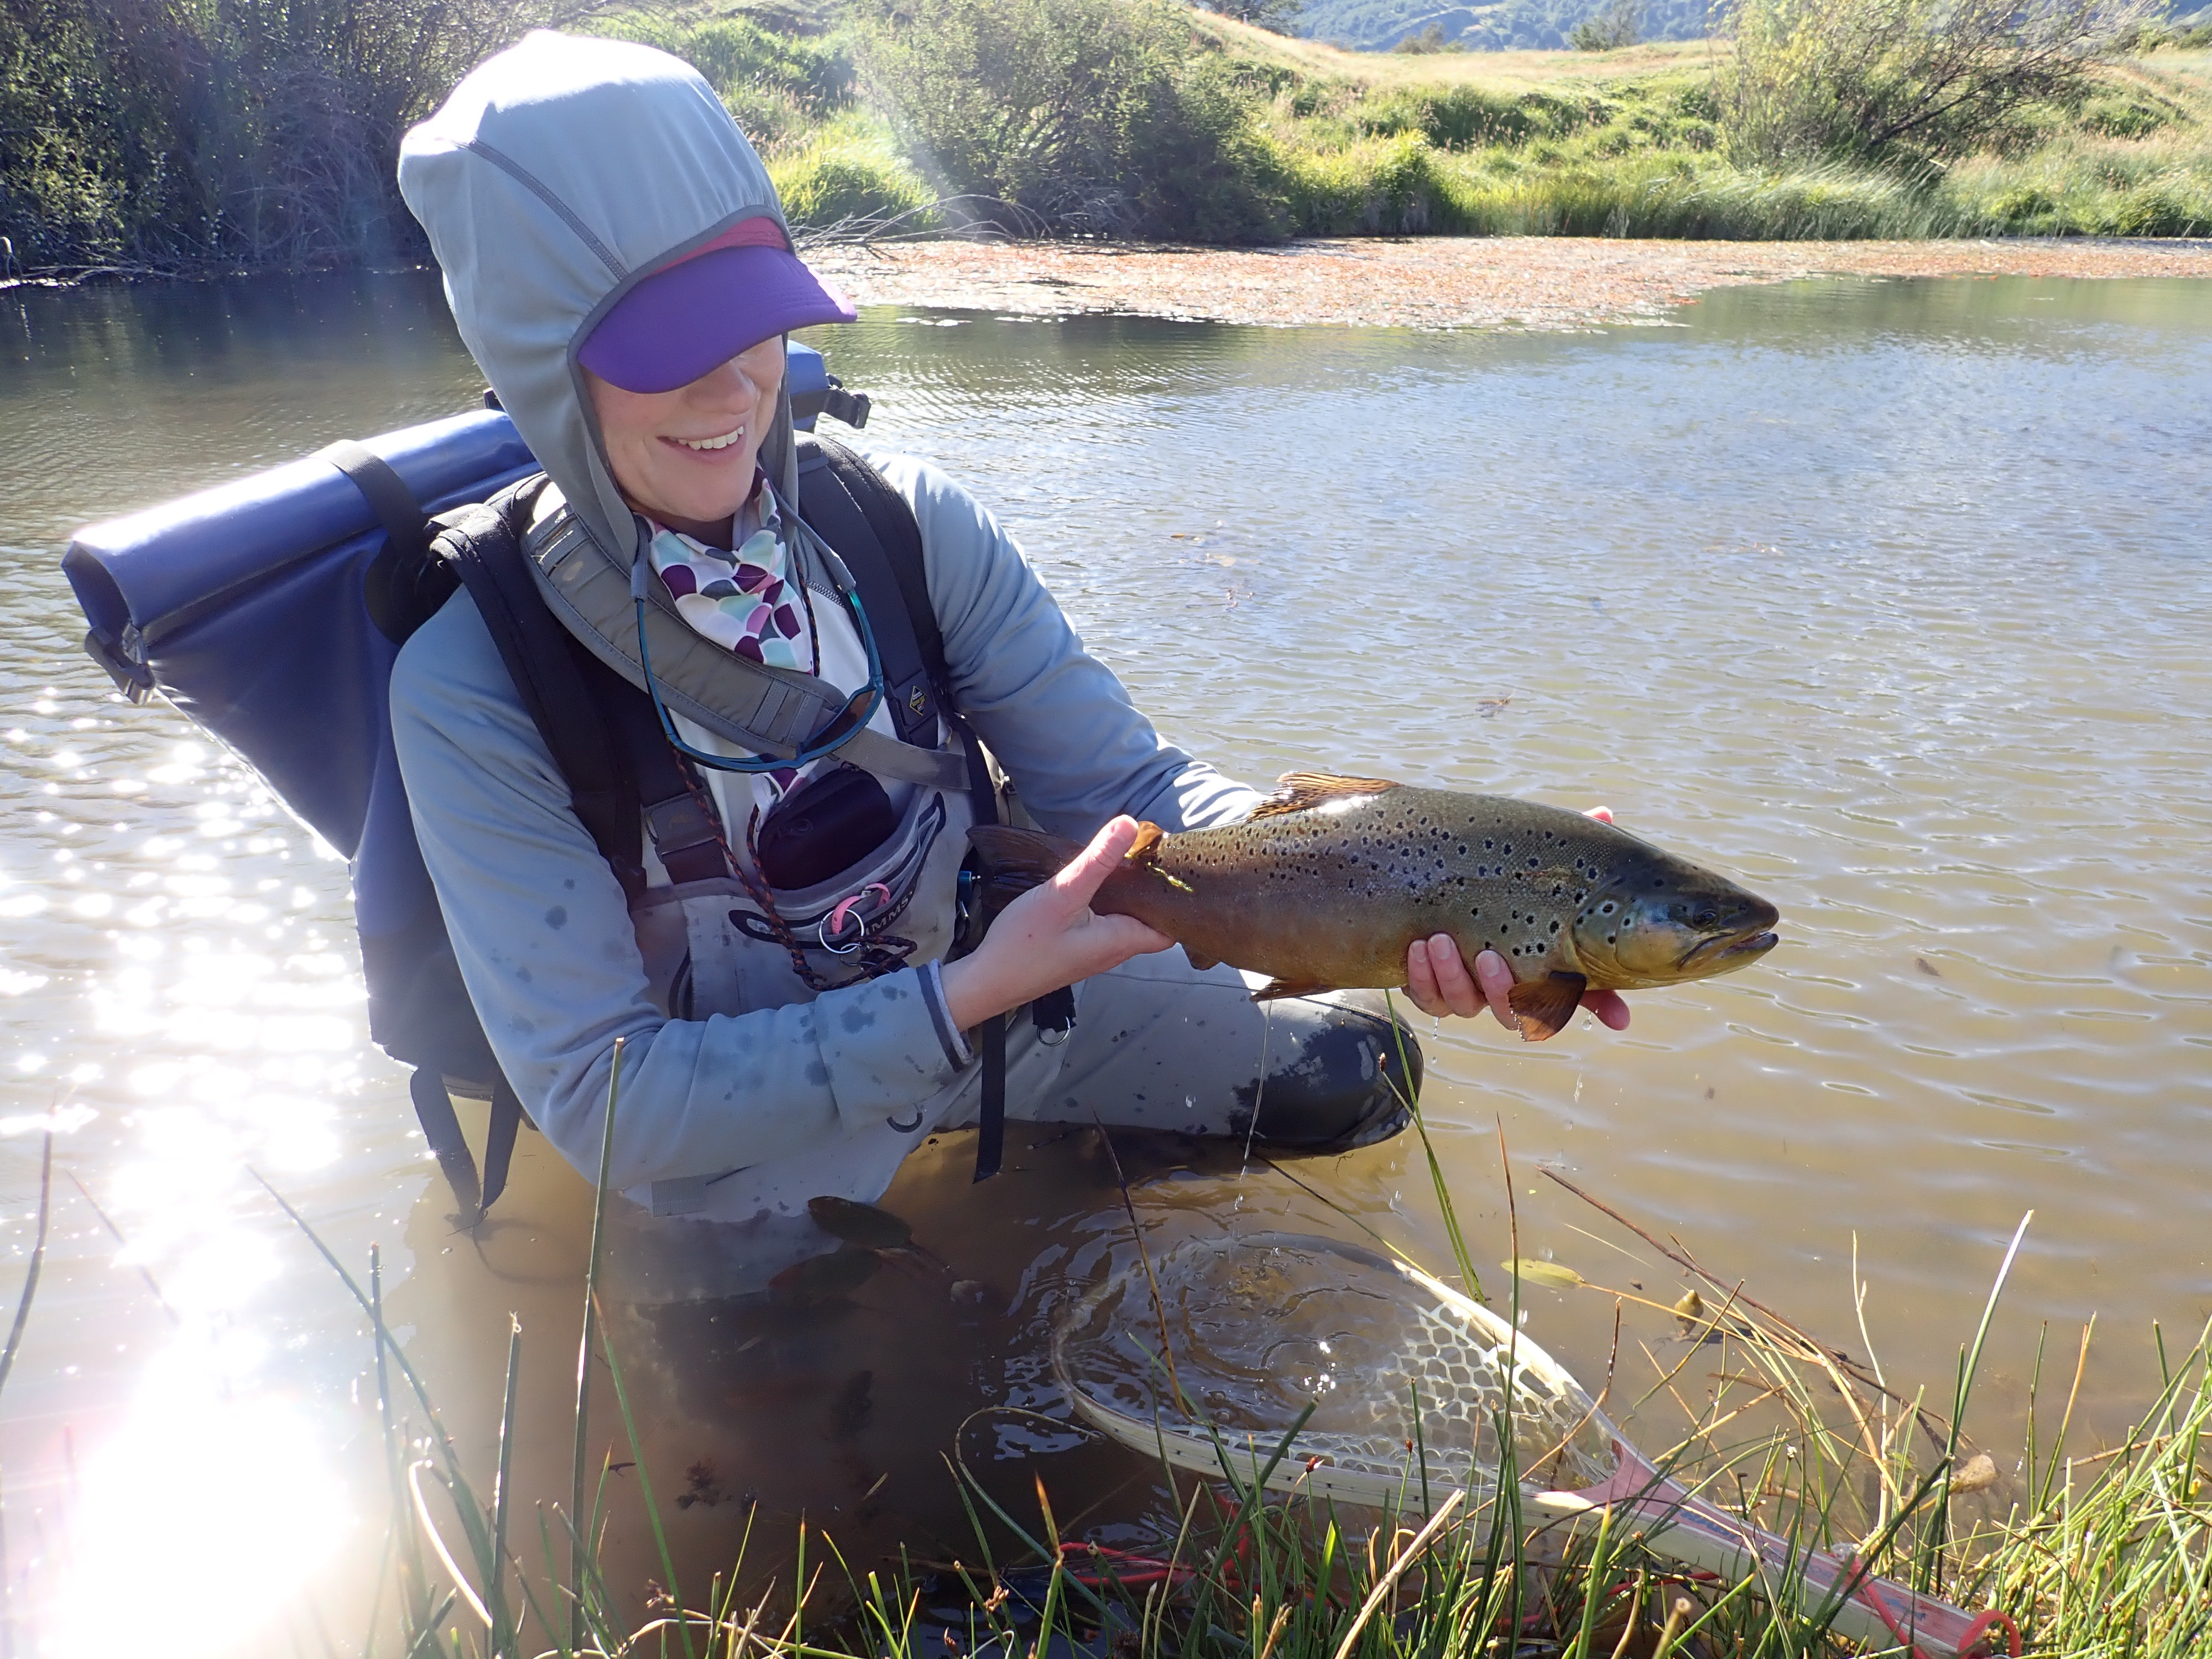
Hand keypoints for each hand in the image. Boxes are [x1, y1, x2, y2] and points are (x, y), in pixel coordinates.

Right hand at [940, 816, 1171, 1030]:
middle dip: (1153, 891)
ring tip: (1127, 862)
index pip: (1171, 927)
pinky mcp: (1076, 951)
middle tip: (1150, 856)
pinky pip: (1104, 925)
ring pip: (1125, 921)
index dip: (1179, 900)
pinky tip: (1094, 884)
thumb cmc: (1024, 944)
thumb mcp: (1063, 893)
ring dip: (1129, 896)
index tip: (1175, 868)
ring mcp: (1094, 953)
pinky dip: (1107, 903)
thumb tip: (1131, 825)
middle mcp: (1114, 951)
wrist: (986, 981)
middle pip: (1150, 921)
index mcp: (1121, 941)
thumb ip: (1098, 860)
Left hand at [1401, 805, 1631, 1038]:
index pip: (1578, 991)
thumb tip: (1604, 811)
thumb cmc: (1494, 875)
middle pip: (1513, 1012)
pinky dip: (1422, 977)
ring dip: (1451, 977)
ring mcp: (1468, 991)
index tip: (1620, 1017)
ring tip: (1439, 940)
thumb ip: (1562, 844)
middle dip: (1500, 989)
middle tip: (1487, 956)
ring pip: (1464, 1005)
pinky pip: (1428, 999)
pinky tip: (1418, 947)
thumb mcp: (1529, 860)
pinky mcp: (1431, 990)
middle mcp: (1506, 986)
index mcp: (1539, 963)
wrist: (1424, 883)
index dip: (1603, 1006)